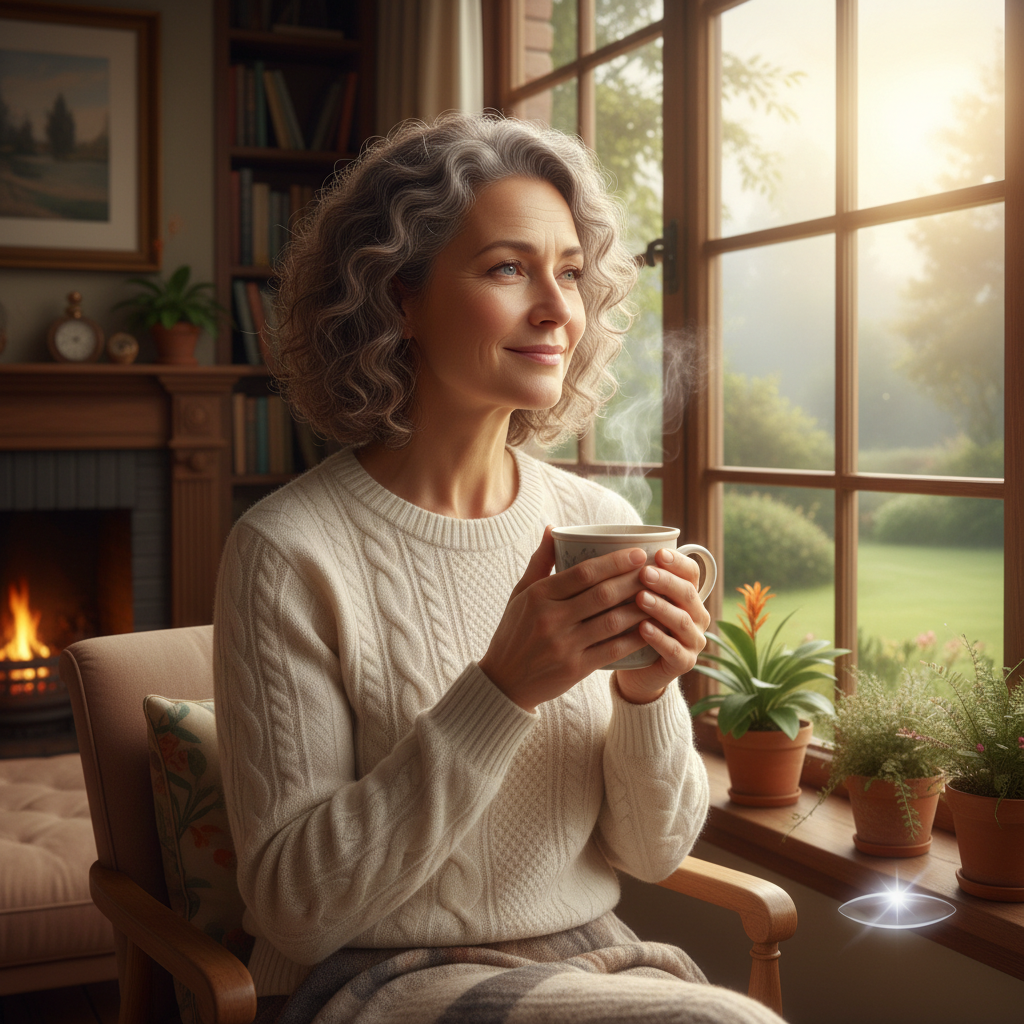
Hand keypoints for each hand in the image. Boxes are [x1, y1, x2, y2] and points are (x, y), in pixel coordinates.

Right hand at [479, 526, 651, 711]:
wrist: (504, 681)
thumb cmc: (514, 631)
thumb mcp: (520, 594)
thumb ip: (540, 561)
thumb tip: (553, 528)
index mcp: (538, 596)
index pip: (583, 573)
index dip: (614, 561)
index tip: (637, 553)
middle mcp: (551, 619)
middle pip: (602, 595)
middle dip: (633, 580)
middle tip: (655, 570)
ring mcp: (564, 645)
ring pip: (612, 621)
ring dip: (639, 607)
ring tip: (659, 596)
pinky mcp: (575, 668)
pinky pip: (612, 650)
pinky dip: (634, 638)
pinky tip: (650, 628)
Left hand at [614, 547, 711, 704]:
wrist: (634, 670)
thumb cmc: (631, 626)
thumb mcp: (632, 598)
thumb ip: (631, 577)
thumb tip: (604, 546)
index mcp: (687, 594)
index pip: (691, 572)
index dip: (677, 562)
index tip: (658, 553)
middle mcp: (696, 615)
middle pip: (688, 593)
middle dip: (667, 582)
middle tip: (645, 573)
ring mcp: (693, 640)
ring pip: (683, 620)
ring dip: (662, 607)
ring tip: (641, 598)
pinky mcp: (684, 663)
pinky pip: (675, 650)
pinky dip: (659, 638)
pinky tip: (642, 628)